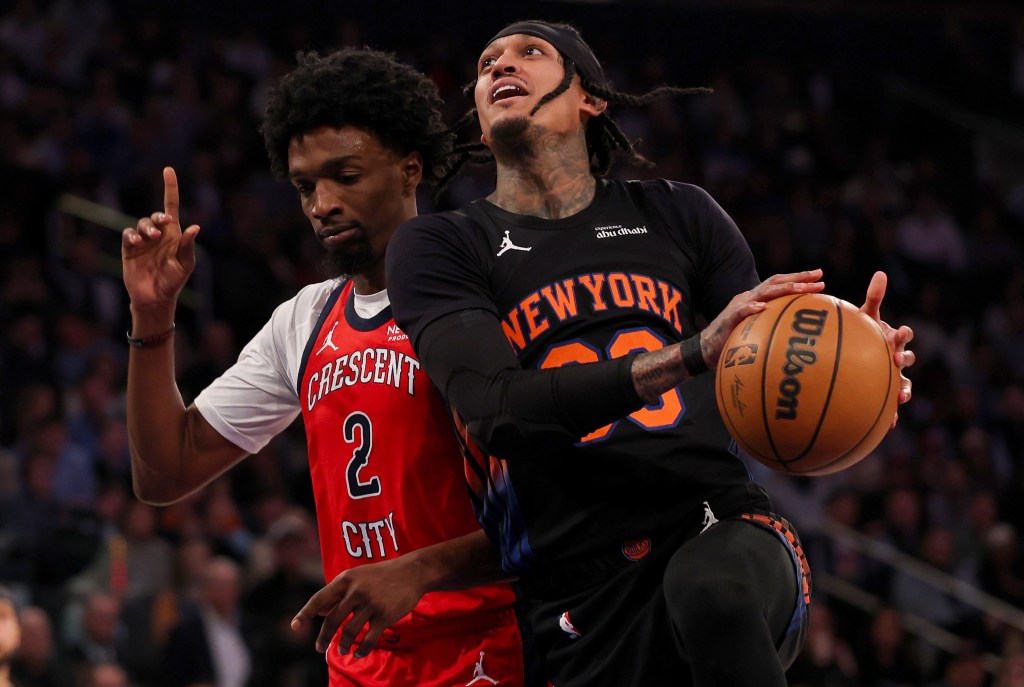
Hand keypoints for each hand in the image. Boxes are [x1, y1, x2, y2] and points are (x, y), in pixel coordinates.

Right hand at [121, 166, 199, 312]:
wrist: (155, 298)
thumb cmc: (174, 281)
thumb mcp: (185, 264)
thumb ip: (188, 246)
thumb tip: (195, 227)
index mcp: (174, 235)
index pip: (171, 206)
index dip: (170, 188)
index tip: (168, 170)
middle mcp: (157, 234)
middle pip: (155, 216)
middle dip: (158, 217)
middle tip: (164, 225)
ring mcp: (142, 241)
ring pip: (140, 224)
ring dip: (146, 227)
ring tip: (151, 238)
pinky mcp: (129, 249)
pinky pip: (127, 235)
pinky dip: (131, 235)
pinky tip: (136, 242)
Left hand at [291, 556, 429, 658]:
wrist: (411, 572)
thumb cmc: (381, 575)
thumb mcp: (357, 576)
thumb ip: (338, 593)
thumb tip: (320, 610)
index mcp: (345, 579)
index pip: (319, 598)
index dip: (305, 613)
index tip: (294, 627)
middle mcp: (356, 590)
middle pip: (333, 620)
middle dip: (324, 638)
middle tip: (320, 648)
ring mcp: (371, 603)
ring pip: (349, 632)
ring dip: (344, 645)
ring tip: (343, 651)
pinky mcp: (385, 615)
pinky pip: (369, 639)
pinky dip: (361, 650)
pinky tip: (358, 654)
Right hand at [700, 269, 825, 367]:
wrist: (705, 350)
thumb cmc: (734, 342)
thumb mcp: (757, 331)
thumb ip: (773, 326)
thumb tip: (799, 335)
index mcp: (756, 299)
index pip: (780, 284)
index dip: (800, 279)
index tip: (821, 278)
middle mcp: (749, 298)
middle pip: (776, 282)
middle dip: (798, 278)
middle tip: (819, 276)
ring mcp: (738, 307)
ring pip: (763, 293)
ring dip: (782, 289)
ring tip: (800, 287)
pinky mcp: (728, 320)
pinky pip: (740, 312)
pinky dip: (751, 308)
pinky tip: (762, 308)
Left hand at [859, 271, 914, 426]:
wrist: (859, 354)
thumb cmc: (863, 333)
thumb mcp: (866, 317)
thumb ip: (874, 298)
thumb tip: (881, 273)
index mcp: (893, 339)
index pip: (903, 334)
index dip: (903, 334)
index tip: (898, 333)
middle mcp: (897, 358)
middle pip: (906, 359)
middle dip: (904, 360)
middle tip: (896, 360)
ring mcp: (893, 377)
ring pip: (904, 385)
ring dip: (904, 391)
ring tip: (900, 398)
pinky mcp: (885, 394)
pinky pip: (889, 407)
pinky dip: (890, 415)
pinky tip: (888, 425)